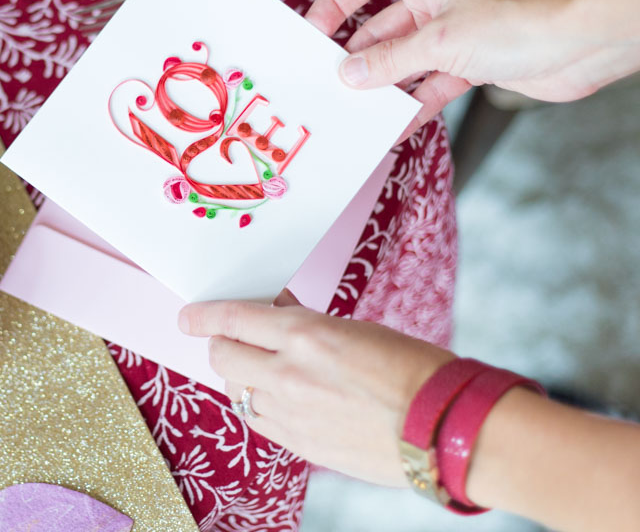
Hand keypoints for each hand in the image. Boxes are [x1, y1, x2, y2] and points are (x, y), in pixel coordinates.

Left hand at [178, 291, 453, 484]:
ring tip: (267, 370)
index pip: (234, 318)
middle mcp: (288, 373)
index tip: (190, 315)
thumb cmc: (408, 366)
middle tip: (233, 340)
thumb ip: (305, 328)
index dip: (205, 315)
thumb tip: (275, 321)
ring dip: (243, 377)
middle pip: (223, 356)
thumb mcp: (353, 329)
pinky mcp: (299, 445)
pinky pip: (258, 421)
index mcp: (305, 333)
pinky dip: (259, 405)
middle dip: (222, 343)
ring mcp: (291, 413)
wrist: (439, 424)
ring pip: (237, 392)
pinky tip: (278, 399)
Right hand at [306, 0, 634, 140]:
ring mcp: (449, 36)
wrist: (573, 48)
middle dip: (357, 57)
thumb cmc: (516, 22)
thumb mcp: (437, 41)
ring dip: (383, 87)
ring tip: (358, 111)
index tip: (314, 34)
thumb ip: (389, 60)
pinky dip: (413, 107)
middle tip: (333, 84)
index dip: (334, 5)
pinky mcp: (465, 65)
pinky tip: (395, 129)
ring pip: (402, 62)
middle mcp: (434, 3)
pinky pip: (427, 87)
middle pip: (380, 28)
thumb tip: (349, 74)